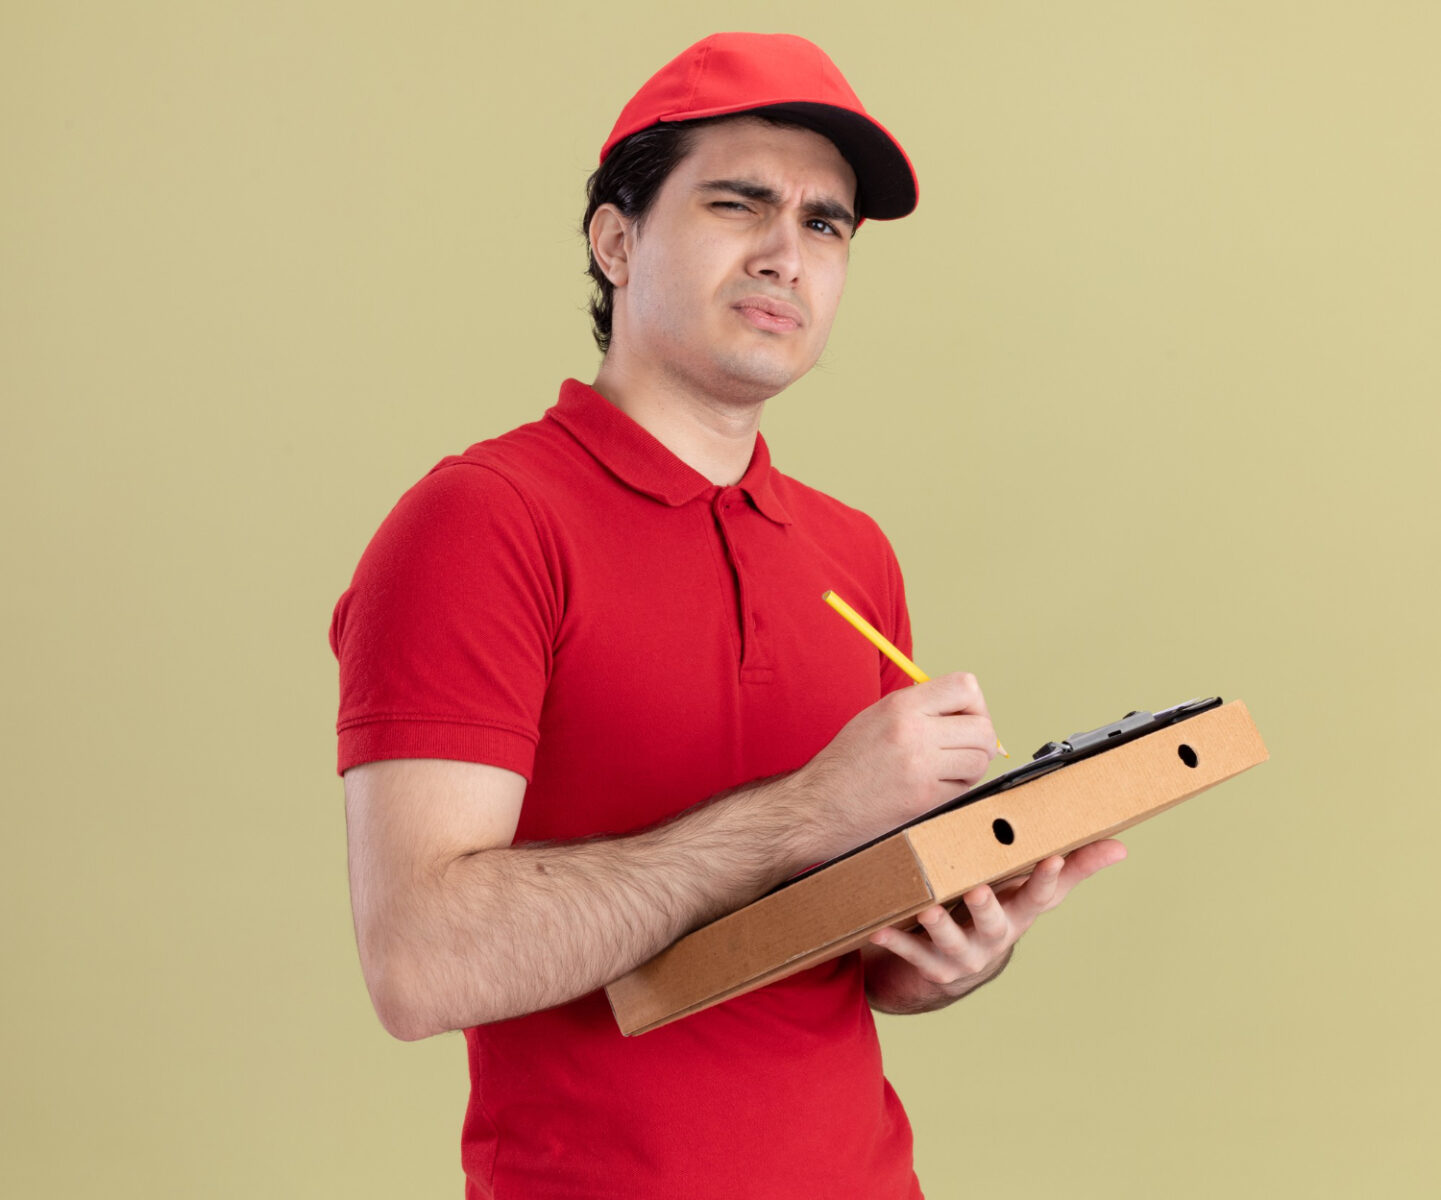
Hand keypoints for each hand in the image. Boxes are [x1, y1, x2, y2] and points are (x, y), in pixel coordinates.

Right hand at [799, 672, 998, 859]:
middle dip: (981, 739)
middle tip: (963, 749)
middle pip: (983, 727)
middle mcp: (913, 731)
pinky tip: (934, 788)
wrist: (817, 804)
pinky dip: (957, 789)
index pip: (966, 687)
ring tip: (948, 770)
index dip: (974, 704)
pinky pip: (964, 789)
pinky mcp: (924, 799)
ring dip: (971, 766)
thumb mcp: (877, 716)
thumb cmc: (846, 763)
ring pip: (979, 760)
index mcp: (901, 704)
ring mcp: (920, 767)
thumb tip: (965, 710)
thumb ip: (920, 707)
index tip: (964, 717)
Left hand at [864, 839, 1127, 1012]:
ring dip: (940, 925)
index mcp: (1019, 912)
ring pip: (951, 940)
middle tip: (979, 889)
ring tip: (928, 909)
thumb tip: (1120, 846)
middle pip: (996, 922)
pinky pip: (910, 951)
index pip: (1040, 894)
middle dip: (988, 906)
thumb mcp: (1030, 891)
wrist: (952, 967)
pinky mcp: (930, 965)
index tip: (1053, 857)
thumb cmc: (996, 913)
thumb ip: (1072, 867)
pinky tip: (880, 927)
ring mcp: (962, 954)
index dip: (1050, 877)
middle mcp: (994, 937)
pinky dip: (895, 940)